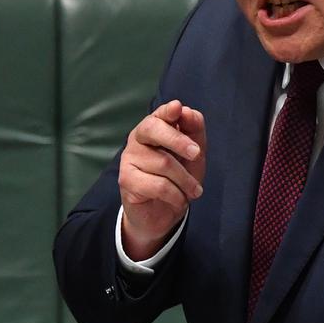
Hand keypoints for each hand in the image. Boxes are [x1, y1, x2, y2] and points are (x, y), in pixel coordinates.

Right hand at [118, 100, 205, 259]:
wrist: (162, 214)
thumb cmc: (178, 179)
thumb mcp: (193, 155)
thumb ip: (194, 131)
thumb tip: (187, 111)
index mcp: (154, 128)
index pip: (159, 114)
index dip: (168, 111)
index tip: (178, 108)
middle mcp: (137, 139)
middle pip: (153, 129)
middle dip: (178, 140)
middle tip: (197, 154)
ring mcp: (128, 158)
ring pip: (163, 162)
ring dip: (186, 180)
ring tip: (193, 191)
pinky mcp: (126, 180)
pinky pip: (158, 185)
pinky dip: (176, 195)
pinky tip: (179, 200)